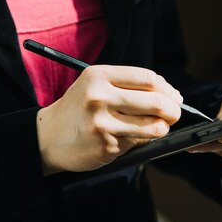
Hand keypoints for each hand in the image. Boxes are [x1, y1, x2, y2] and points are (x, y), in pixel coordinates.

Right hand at [36, 65, 182, 174]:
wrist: (47, 137)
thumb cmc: (79, 109)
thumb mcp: (95, 85)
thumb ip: (128, 85)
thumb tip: (171, 94)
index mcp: (98, 75)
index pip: (148, 79)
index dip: (168, 89)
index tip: (174, 97)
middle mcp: (99, 97)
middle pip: (156, 102)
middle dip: (173, 110)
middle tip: (174, 114)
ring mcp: (102, 123)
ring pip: (154, 126)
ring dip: (163, 127)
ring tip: (159, 127)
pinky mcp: (106, 146)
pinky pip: (140, 142)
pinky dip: (143, 140)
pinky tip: (132, 137)